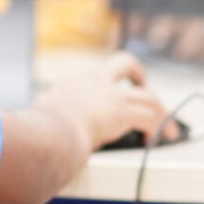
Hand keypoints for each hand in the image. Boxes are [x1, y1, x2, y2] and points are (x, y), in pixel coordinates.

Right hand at [30, 52, 178, 152]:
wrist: (47, 134)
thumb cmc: (38, 129)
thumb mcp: (39, 113)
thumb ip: (46, 112)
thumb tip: (38, 119)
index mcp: (74, 82)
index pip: (96, 75)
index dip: (106, 85)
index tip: (109, 95)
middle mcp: (94, 82)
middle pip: (124, 62)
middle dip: (137, 73)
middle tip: (143, 86)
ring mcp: (110, 96)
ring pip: (147, 96)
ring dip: (159, 112)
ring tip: (166, 128)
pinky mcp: (122, 113)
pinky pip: (149, 119)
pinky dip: (156, 130)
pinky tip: (154, 141)